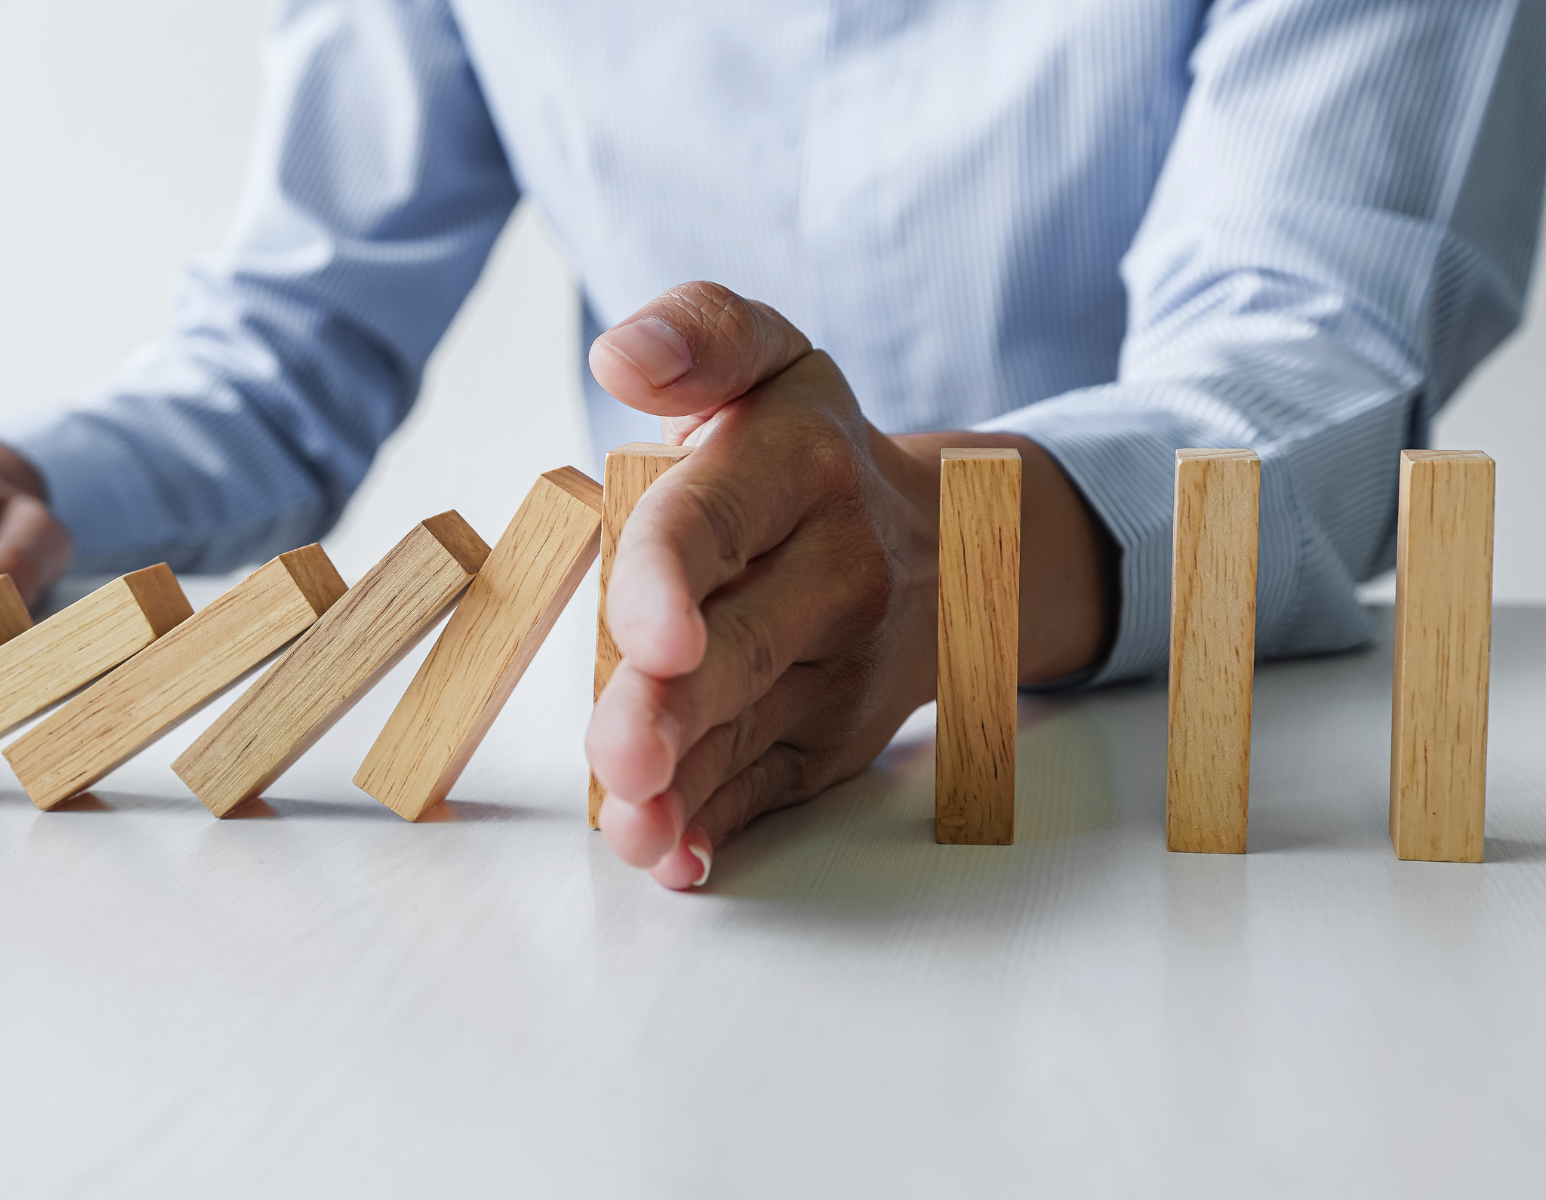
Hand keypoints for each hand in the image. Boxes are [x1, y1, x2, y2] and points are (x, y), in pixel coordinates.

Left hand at [584, 282, 1113, 889]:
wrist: (946, 539)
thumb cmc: (804, 451)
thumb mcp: (768, 359)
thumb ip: (696, 335)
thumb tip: (620, 354)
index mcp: (802, 463)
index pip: (720, 516)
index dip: (675, 573)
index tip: (650, 634)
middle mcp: (839, 567)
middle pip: (741, 646)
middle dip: (675, 707)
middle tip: (621, 756)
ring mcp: (844, 665)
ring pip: (750, 734)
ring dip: (684, 788)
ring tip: (632, 828)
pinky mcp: (835, 734)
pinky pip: (772, 787)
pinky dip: (717, 826)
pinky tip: (672, 854)